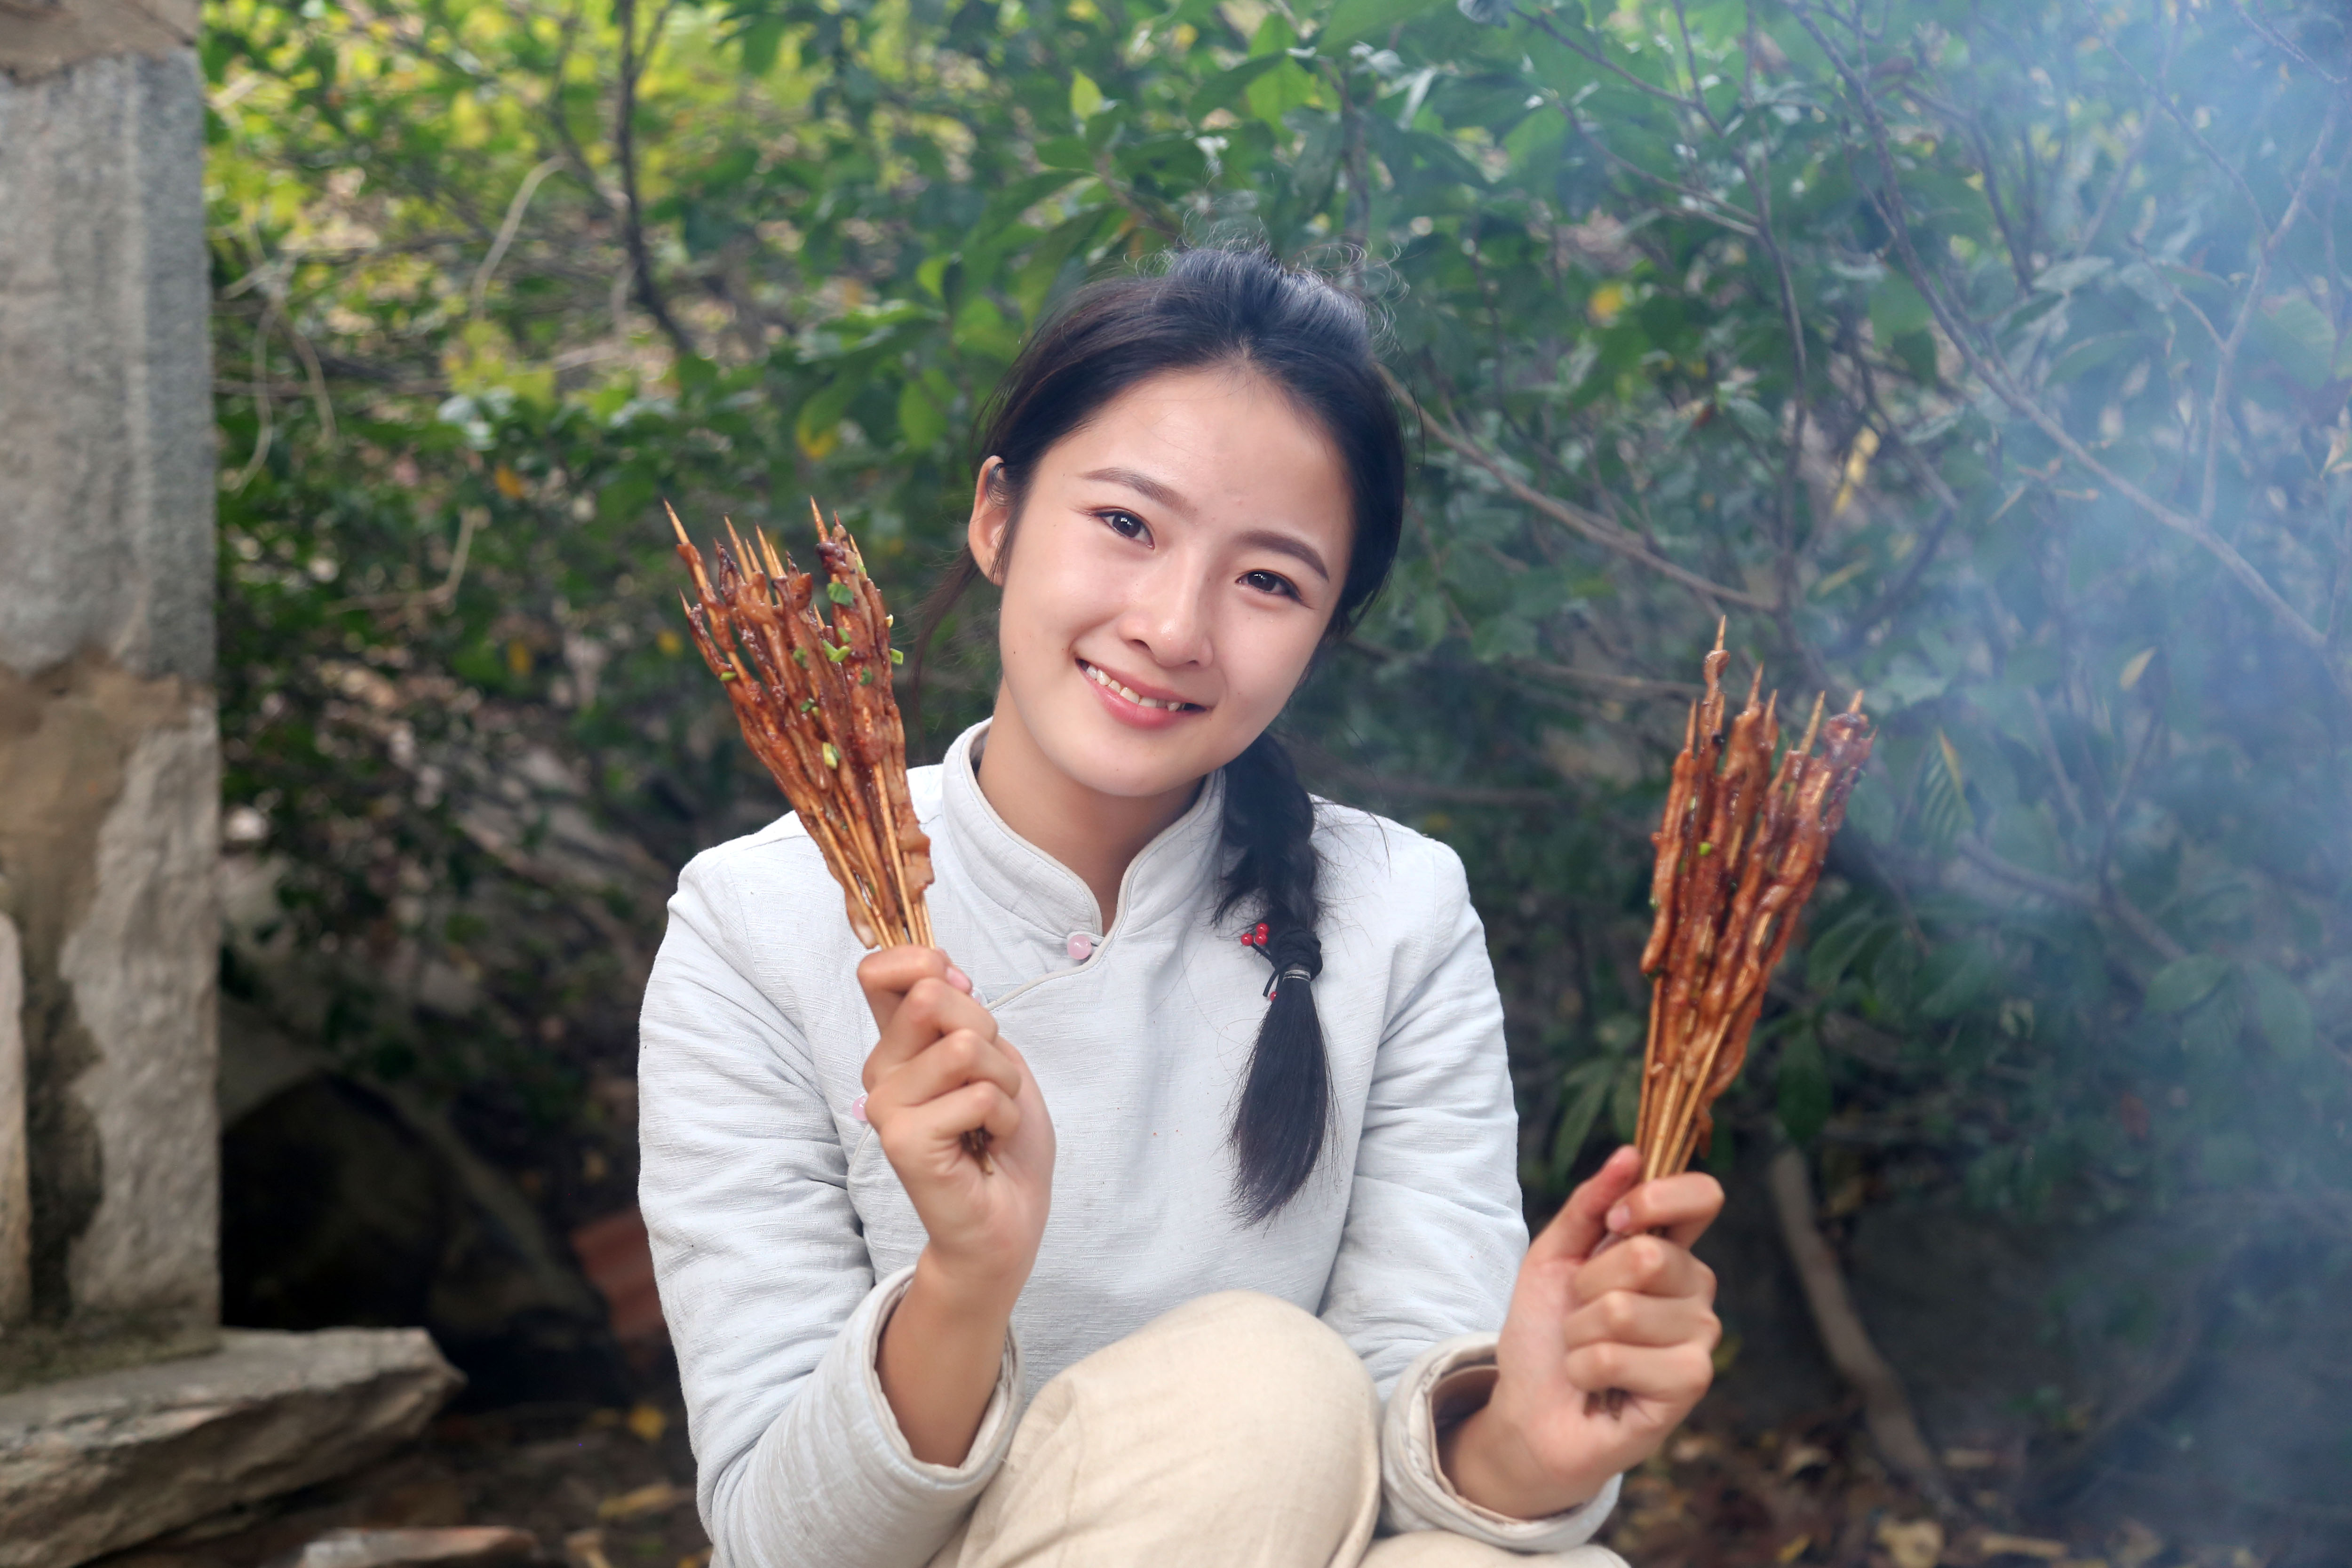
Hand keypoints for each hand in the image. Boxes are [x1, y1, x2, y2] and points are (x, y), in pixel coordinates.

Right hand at [856, 945, 1054, 1304]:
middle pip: (933, 996)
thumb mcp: (992, 1054)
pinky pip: (978, 1095)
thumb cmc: (1002, 1137)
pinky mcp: (902, 1140)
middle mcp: (881, 1070)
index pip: (881, 969)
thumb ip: (958, 1009)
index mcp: (898, 1042)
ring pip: (962, 1047)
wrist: (1010, 1216)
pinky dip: (1004, 1117)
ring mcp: (884, 1105)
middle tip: (989, 1085)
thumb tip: (941, 974)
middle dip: (987, 1036)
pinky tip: (987, 1144)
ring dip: (1002, 1083)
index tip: (964, 1001)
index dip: (928, 964)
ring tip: (991, 1119)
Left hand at [1440, 1147, 1723, 1517]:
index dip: (1655, 1198)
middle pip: (1647, 1255)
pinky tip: (1595, 1384)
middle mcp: (1696, 1291)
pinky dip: (1585, 1368)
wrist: (1530, 1409)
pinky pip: (1616, 1356)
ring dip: (1580, 1333)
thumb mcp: (1553, 1256)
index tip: (1613, 1221)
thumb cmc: (1546, 1333)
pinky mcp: (1689, 1385)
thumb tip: (1630, 1154)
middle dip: (1588, 1285)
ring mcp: (1699, 1340)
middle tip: (1581, 1313)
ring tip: (1586, 1352)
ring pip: (1623, 1310)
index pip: (1703, 1196)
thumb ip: (1589, 1204)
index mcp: (1671, 1251)